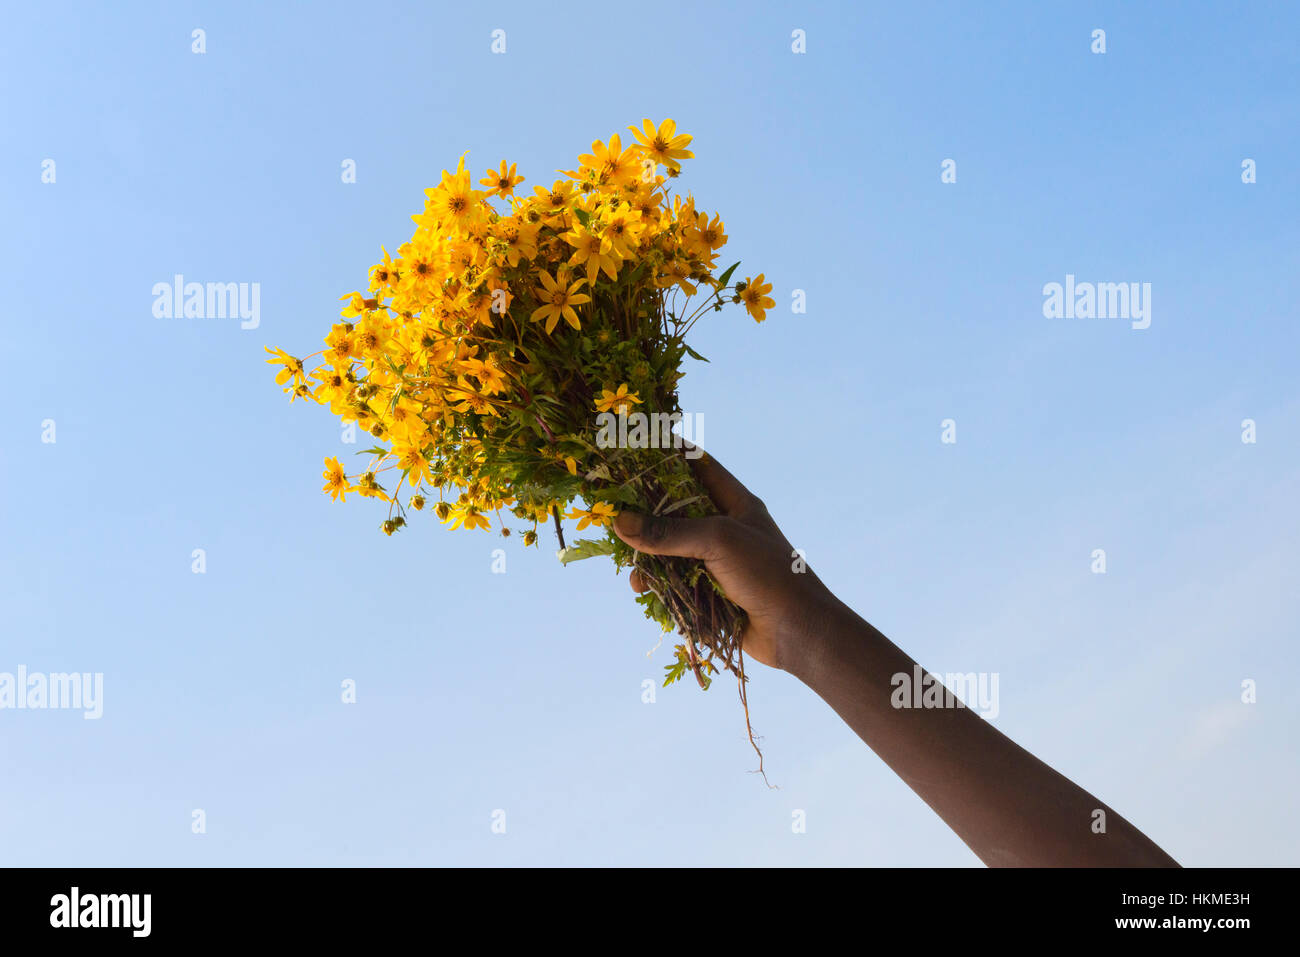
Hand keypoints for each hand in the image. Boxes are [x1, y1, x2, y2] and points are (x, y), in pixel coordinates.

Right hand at [612, 447, 842, 671]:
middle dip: (646, 510)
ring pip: (669, 549)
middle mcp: (724, 529)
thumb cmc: (767, 573)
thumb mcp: (718, 541)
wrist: (796, 631)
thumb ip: (668, 532)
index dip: (669, 455)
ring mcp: (716, 562)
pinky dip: (656, 583)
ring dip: (646, 554)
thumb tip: (620, 522)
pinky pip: (673, 582)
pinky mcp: (708, 593)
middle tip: (613, 506)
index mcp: (736, 504)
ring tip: (627, 559)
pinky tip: (643, 588)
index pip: (699, 467)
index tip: (635, 448)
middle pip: (676, 510)